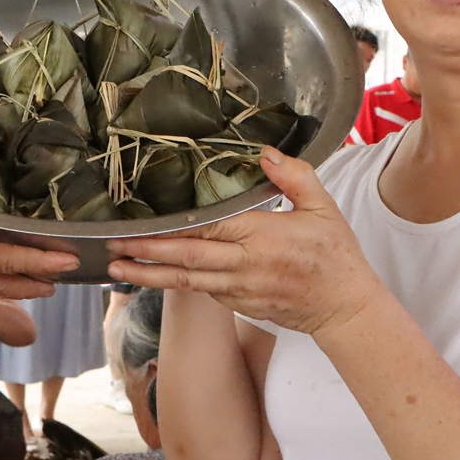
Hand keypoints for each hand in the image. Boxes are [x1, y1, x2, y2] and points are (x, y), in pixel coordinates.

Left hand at [106, 148, 375, 334]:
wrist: (344, 307)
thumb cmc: (335, 255)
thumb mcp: (323, 207)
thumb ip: (294, 176)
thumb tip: (264, 152)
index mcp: (263, 236)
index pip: (209, 229)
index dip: (173, 227)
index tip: (143, 222)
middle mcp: (246, 266)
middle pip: (189, 258)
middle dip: (148, 252)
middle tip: (114, 245)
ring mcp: (241, 291)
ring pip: (188, 282)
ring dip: (151, 276)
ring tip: (119, 267)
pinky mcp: (241, 306)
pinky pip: (204, 292)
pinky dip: (178, 284)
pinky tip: (154, 275)